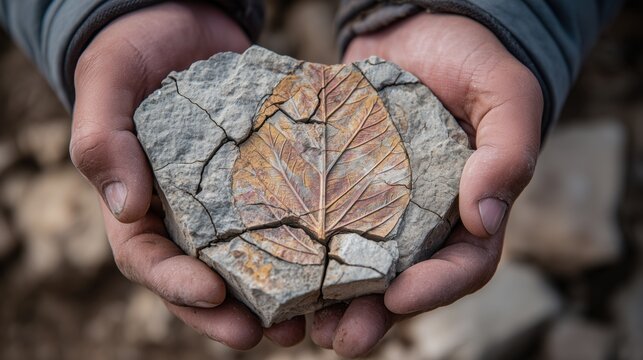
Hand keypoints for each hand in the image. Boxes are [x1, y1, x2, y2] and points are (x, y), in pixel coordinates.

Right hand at [70, 2, 304, 348]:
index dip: (176, 286)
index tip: (212, 294)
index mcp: (138, 207)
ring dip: (276, 296)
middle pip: (203, 280)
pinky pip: (282, 219)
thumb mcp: (107, 84)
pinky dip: (302, 247)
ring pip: (248, 263)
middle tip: (270, 333)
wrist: (181, 26)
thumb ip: (103, 139)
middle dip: (232, 314)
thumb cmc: (133, 55)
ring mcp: (227, 203)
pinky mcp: (264, 180)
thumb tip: (124, 206)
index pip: (149, 260)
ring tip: (308, 319)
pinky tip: (330, 262)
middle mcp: (184, 216)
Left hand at [311, 13, 542, 356]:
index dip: (436, 288)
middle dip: (372, 315)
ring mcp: (376, 206)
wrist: (420, 30)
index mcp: (468, 212)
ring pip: (356, 266)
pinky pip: (319, 222)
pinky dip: (298, 249)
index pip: (464, 265)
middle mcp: (421, 220)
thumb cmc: (473, 63)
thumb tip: (484, 217)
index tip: (399, 296)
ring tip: (300, 322)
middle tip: (339, 339)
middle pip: (402, 283)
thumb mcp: (506, 96)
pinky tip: (271, 265)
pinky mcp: (338, 184)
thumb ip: (508, 153)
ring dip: (330, 299)